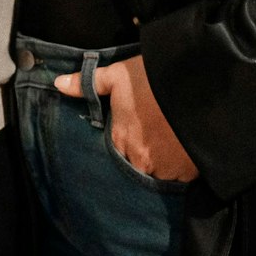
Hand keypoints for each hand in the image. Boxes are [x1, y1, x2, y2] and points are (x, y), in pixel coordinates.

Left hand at [55, 54, 199, 183]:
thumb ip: (88, 83)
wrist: (196, 85)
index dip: (121, 142)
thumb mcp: (118, 75)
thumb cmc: (154, 80)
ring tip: (166, 146)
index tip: (130, 133)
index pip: (113, 151)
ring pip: (156, 175)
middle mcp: (138, 162)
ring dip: (158, 165)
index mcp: (119, 140)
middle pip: (134, 166)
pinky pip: (179, 179)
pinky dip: (178, 169)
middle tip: (150, 140)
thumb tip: (58, 84)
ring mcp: (164, 171)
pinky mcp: (188, 174)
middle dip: (139, 157)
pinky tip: (181, 152)